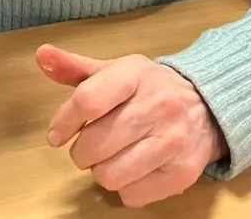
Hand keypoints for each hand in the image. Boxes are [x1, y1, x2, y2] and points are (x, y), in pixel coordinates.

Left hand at [38, 45, 226, 208]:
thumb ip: (76, 67)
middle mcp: (158, 106)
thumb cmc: (151, 89)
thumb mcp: (117, 71)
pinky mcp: (182, 173)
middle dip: (82, 151)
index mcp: (136, 75)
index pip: (88, 100)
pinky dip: (125, 187)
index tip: (57, 134)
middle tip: (90, 146)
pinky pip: (131, 195)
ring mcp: (173, 141)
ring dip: (102, 171)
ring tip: (112, 157)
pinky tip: (134, 169)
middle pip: (94, 144)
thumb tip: (42, 55)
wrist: (208, 107)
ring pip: (109, 175)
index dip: (64, 121)